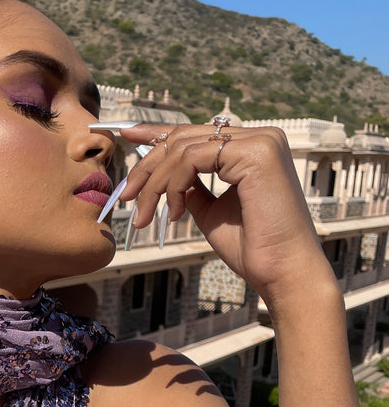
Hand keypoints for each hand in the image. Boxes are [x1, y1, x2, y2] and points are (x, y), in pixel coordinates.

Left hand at [116, 123, 332, 305]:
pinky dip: (173, 186)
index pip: (196, 133)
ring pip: (183, 149)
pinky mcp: (256, 153)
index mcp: (252, 148)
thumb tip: (164, 175)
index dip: (158, 133)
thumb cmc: (253, 248)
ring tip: (144, 216)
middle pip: (184, 138)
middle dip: (147, 167)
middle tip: (125, 196)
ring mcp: (261, 142)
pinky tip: (174, 214)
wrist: (282, 272)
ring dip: (155, 184)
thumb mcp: (211, 211)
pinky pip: (192, 159)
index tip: (128, 135)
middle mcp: (261, 137)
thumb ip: (192, 188)